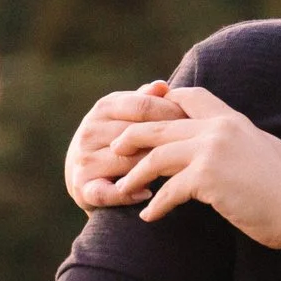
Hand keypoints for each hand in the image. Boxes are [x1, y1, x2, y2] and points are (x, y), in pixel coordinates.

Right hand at [66, 82, 188, 209]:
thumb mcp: (129, 115)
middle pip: (137, 134)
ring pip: (127, 162)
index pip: (143, 106)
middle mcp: (90, 130)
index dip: (173, 114)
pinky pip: (107, 192)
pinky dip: (128, 194)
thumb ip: (145, 101)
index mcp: (104, 107)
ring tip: (179, 173)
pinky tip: (147, 194)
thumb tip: (162, 86)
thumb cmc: (119, 141)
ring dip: (153, 169)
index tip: (198, 124)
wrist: (84, 175)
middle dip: (168, 142)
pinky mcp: (82, 187)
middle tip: (195, 151)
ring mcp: (84, 159)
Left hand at [108, 88, 280, 249]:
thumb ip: (242, 142)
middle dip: (133, 135)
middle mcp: (220, 129)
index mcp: (234, 120)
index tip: (147, 114)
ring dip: (135, 173)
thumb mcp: (267, 151)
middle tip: (114, 148)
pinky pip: (169, 189)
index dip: (166, 102)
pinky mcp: (207, 178)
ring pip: (157, 155)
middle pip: (162, 124)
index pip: (192, 97)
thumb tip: (231, 145)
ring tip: (121, 187)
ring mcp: (212, 151)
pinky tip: (148, 216)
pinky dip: (156, 205)